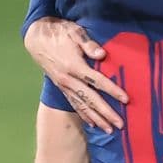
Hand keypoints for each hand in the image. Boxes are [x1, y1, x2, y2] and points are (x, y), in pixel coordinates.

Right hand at [26, 17, 129, 133]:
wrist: (36, 39)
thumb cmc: (59, 32)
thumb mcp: (74, 32)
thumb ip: (88, 44)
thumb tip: (102, 54)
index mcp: (74, 66)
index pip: (97, 81)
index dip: (112, 90)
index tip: (126, 99)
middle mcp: (68, 80)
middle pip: (91, 99)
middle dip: (106, 113)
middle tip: (120, 124)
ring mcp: (64, 86)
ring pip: (82, 106)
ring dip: (97, 119)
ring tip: (109, 130)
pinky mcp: (61, 87)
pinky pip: (74, 104)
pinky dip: (84, 115)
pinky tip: (92, 123)